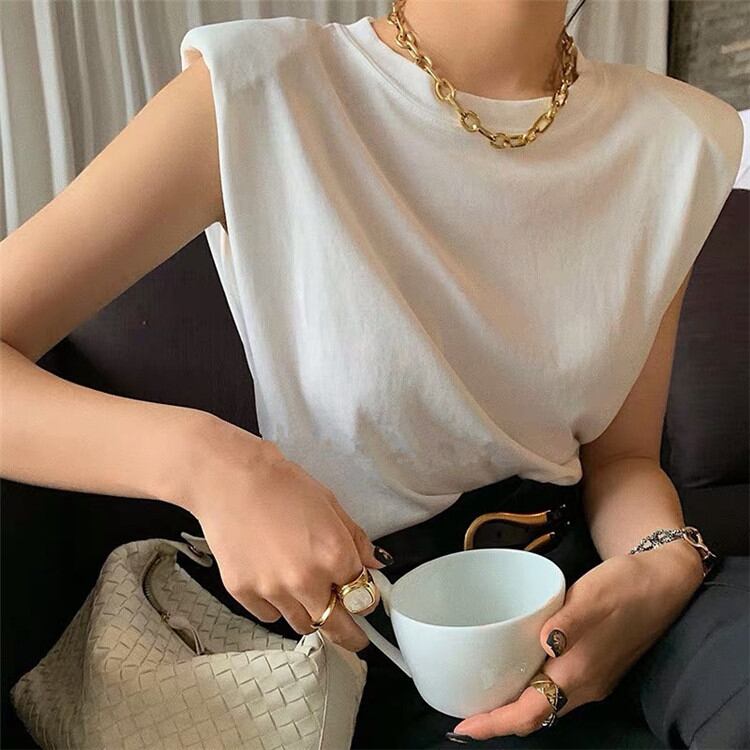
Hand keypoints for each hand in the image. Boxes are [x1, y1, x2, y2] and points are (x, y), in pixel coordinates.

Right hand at [175, 413, 390, 651]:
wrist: (231, 479)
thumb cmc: (282, 485)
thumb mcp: (330, 505)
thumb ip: (355, 539)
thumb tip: (373, 564)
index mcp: (335, 555)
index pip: (364, 597)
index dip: (367, 600)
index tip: (365, 603)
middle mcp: (307, 580)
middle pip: (337, 626)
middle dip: (349, 635)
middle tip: (355, 639)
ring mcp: (273, 590)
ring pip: (302, 625)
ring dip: (311, 616)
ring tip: (307, 598)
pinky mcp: (243, 593)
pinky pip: (269, 615)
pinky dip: (276, 606)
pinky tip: (274, 581)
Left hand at [449, 542, 703, 740]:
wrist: (665, 582)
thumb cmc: (627, 585)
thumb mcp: (594, 596)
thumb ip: (568, 622)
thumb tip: (545, 642)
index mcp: (579, 672)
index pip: (530, 713)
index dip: (496, 723)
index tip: (464, 726)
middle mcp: (584, 685)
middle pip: (534, 715)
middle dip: (498, 720)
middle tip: (464, 712)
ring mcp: (592, 678)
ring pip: (545, 705)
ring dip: (513, 707)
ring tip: (482, 695)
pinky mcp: (595, 666)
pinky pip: (555, 690)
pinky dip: (529, 691)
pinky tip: (516, 670)